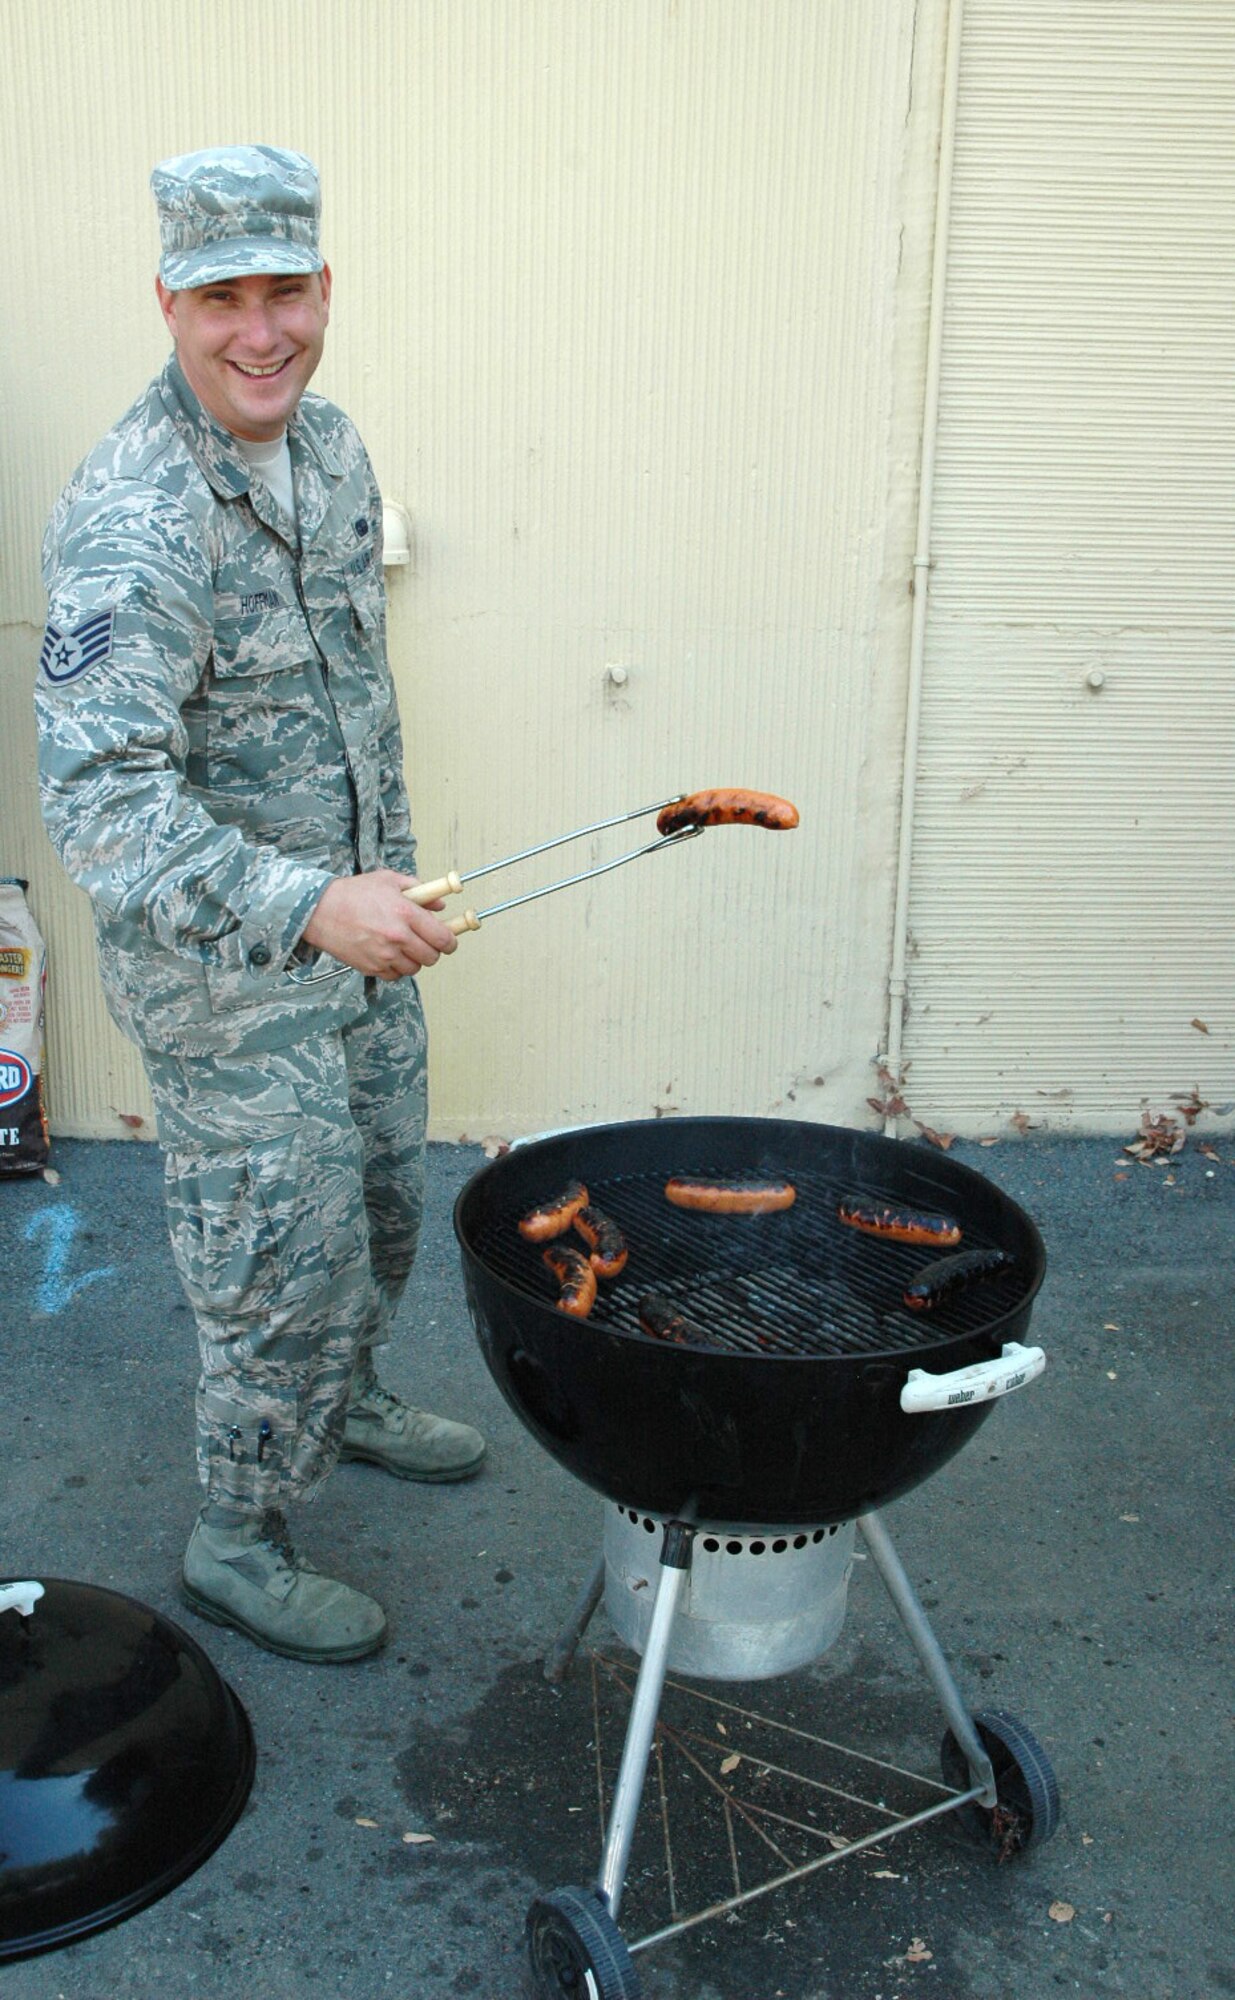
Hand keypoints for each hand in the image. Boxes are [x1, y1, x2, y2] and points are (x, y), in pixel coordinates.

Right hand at [300, 870, 457, 977]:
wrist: (319, 910)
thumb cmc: (353, 893)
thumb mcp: (389, 881)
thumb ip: (420, 890)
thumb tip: (440, 904)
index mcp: (406, 913)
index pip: (443, 938)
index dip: (451, 942)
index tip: (449, 941)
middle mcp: (397, 937)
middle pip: (432, 957)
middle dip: (433, 951)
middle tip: (426, 942)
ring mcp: (383, 955)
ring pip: (414, 968)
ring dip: (413, 960)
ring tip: (403, 946)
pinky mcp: (371, 967)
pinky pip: (394, 975)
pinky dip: (395, 968)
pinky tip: (388, 953)